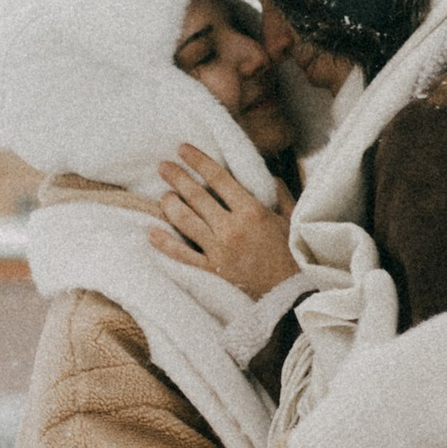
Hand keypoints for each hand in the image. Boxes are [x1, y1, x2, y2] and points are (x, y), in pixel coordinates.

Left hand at [156, 143, 294, 301]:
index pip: (218, 178)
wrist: (292, 298)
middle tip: (163, 166)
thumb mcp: (292, 220)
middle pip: (196, 196)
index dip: (198, 161)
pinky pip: (181, 254)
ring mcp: (218, 251)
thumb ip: (279, 194)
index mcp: (252, 211)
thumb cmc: (294, 258)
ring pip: (185, 221)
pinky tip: (152, 232)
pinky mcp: (211, 272)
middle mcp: (231, 228)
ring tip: (163, 195)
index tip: (183, 149)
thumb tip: (267, 175)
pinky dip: (164, 242)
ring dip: (170, 204)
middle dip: (176, 177)